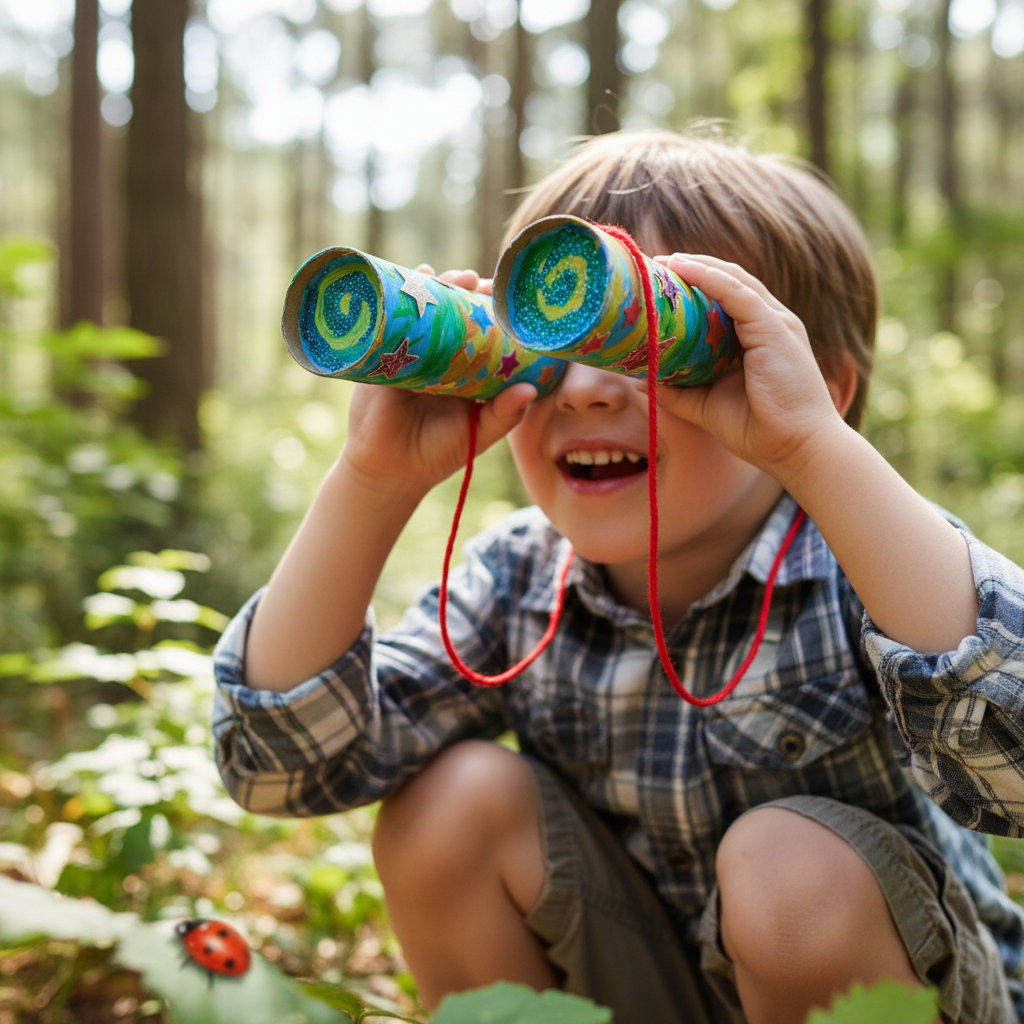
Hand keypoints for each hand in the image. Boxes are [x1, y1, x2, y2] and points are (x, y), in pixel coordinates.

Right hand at [338, 265, 531, 496]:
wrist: (392, 471)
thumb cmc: (439, 452)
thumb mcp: (479, 433)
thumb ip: (505, 414)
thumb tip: (530, 390)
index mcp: (463, 367)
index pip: (480, 330)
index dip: (492, 311)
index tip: (509, 298)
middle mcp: (437, 354)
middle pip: (452, 311)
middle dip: (466, 290)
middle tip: (481, 282)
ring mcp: (408, 351)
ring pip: (424, 309)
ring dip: (438, 285)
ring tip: (456, 277)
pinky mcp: (382, 356)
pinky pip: (390, 320)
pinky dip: (401, 297)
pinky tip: (415, 277)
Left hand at [650, 254, 845, 485]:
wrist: (796, 448)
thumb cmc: (759, 430)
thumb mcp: (706, 405)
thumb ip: (677, 390)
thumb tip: (641, 380)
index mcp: (758, 337)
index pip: (725, 299)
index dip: (694, 287)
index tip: (660, 283)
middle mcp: (769, 323)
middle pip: (728, 282)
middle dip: (693, 269)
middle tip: (656, 266)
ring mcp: (775, 323)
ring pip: (732, 280)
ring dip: (697, 266)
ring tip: (665, 261)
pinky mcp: (775, 328)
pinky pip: (738, 293)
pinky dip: (710, 278)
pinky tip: (685, 268)